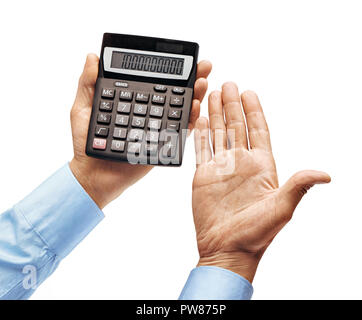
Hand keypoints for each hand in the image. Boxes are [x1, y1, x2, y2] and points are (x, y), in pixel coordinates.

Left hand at [70, 54, 211, 208]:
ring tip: (203, 82)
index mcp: (133, 102)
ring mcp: (157, 129)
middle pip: (174, 93)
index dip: (170, 70)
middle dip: (192, 79)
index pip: (155, 82)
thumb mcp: (83, 109)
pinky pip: (179, 133)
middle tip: (204, 66)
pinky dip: (191, 121)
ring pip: (180, 111)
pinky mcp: (161, 145)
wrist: (92, 174)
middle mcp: (148, 114)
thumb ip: (88, 84)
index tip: (184, 58)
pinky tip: (195, 108)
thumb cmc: (84, 143)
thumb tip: (92, 57)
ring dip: (196, 96)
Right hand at [192, 82, 330, 281]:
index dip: (255, 111)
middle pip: (237, 127)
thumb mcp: (281, 208)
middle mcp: (241, 164)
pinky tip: (200, 120)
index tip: (250, 92)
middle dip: (233, 105)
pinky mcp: (204, 176)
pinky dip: (200, 134)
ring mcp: (221, 169)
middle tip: (229, 84)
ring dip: (216, 114)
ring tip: (214, 96)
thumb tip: (325, 175)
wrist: (227, 248)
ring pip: (219, 134)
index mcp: (262, 167)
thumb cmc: (255, 234)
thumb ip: (298, 186)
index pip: (259, 131)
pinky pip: (202, 149)